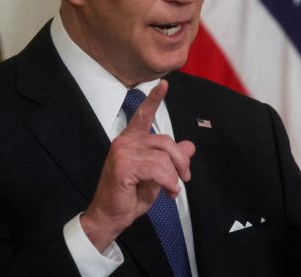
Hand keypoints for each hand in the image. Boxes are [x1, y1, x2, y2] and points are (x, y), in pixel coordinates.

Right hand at [80, 80, 195, 251]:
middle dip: (180, 161)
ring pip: (163, 157)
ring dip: (173, 177)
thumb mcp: (156, 176)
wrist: (110, 216)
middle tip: (185, 178)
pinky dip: (168, 182)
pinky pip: (157, 169)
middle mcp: (125, 141)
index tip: (164, 84)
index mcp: (131, 140)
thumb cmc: (129, 196)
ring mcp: (122, 152)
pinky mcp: (124, 166)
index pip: (143, 115)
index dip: (154, 99)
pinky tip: (167, 192)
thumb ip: (170, 159)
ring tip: (172, 190)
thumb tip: (189, 146)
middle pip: (165, 141)